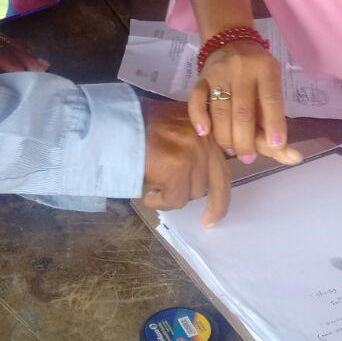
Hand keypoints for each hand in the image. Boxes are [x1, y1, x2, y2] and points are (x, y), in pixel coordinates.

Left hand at [0, 24, 49, 77]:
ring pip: (5, 41)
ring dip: (23, 53)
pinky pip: (0, 39)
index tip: (29, 76)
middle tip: (44, 70)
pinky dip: (14, 47)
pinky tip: (23, 53)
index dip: (14, 64)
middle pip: (5, 46)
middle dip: (25, 59)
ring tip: (41, 64)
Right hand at [141, 99, 230, 226]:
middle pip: (213, 185)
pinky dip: (159, 202)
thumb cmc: (141, 124)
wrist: (118, 123)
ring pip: (192, 193)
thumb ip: (196, 144)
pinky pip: (174, 200)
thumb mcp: (178, 124)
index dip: (221, 194)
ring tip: (155, 181)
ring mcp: (192, 154)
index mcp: (208, 128)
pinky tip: (148, 192)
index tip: (215, 215)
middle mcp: (205, 139)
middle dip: (208, 204)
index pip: (224, 167)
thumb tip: (203, 176)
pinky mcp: (176, 168)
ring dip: (173, 194)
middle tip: (203, 217)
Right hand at [187, 41, 300, 167]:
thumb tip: (294, 158)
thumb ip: (277, 122)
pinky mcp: (201, 78)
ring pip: (220, 111)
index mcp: (266, 69)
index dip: (274, 124)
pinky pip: (196, 99)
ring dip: (225, 137)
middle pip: (243, 112)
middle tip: (249, 158)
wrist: (231, 40)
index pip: (271, 99)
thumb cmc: (257, 73)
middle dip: (246, 141)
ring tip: (232, 150)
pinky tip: (204, 132)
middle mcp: (242, 69)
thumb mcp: (272, 87)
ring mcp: (219, 73)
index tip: (277, 146)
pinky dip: (199, 117)